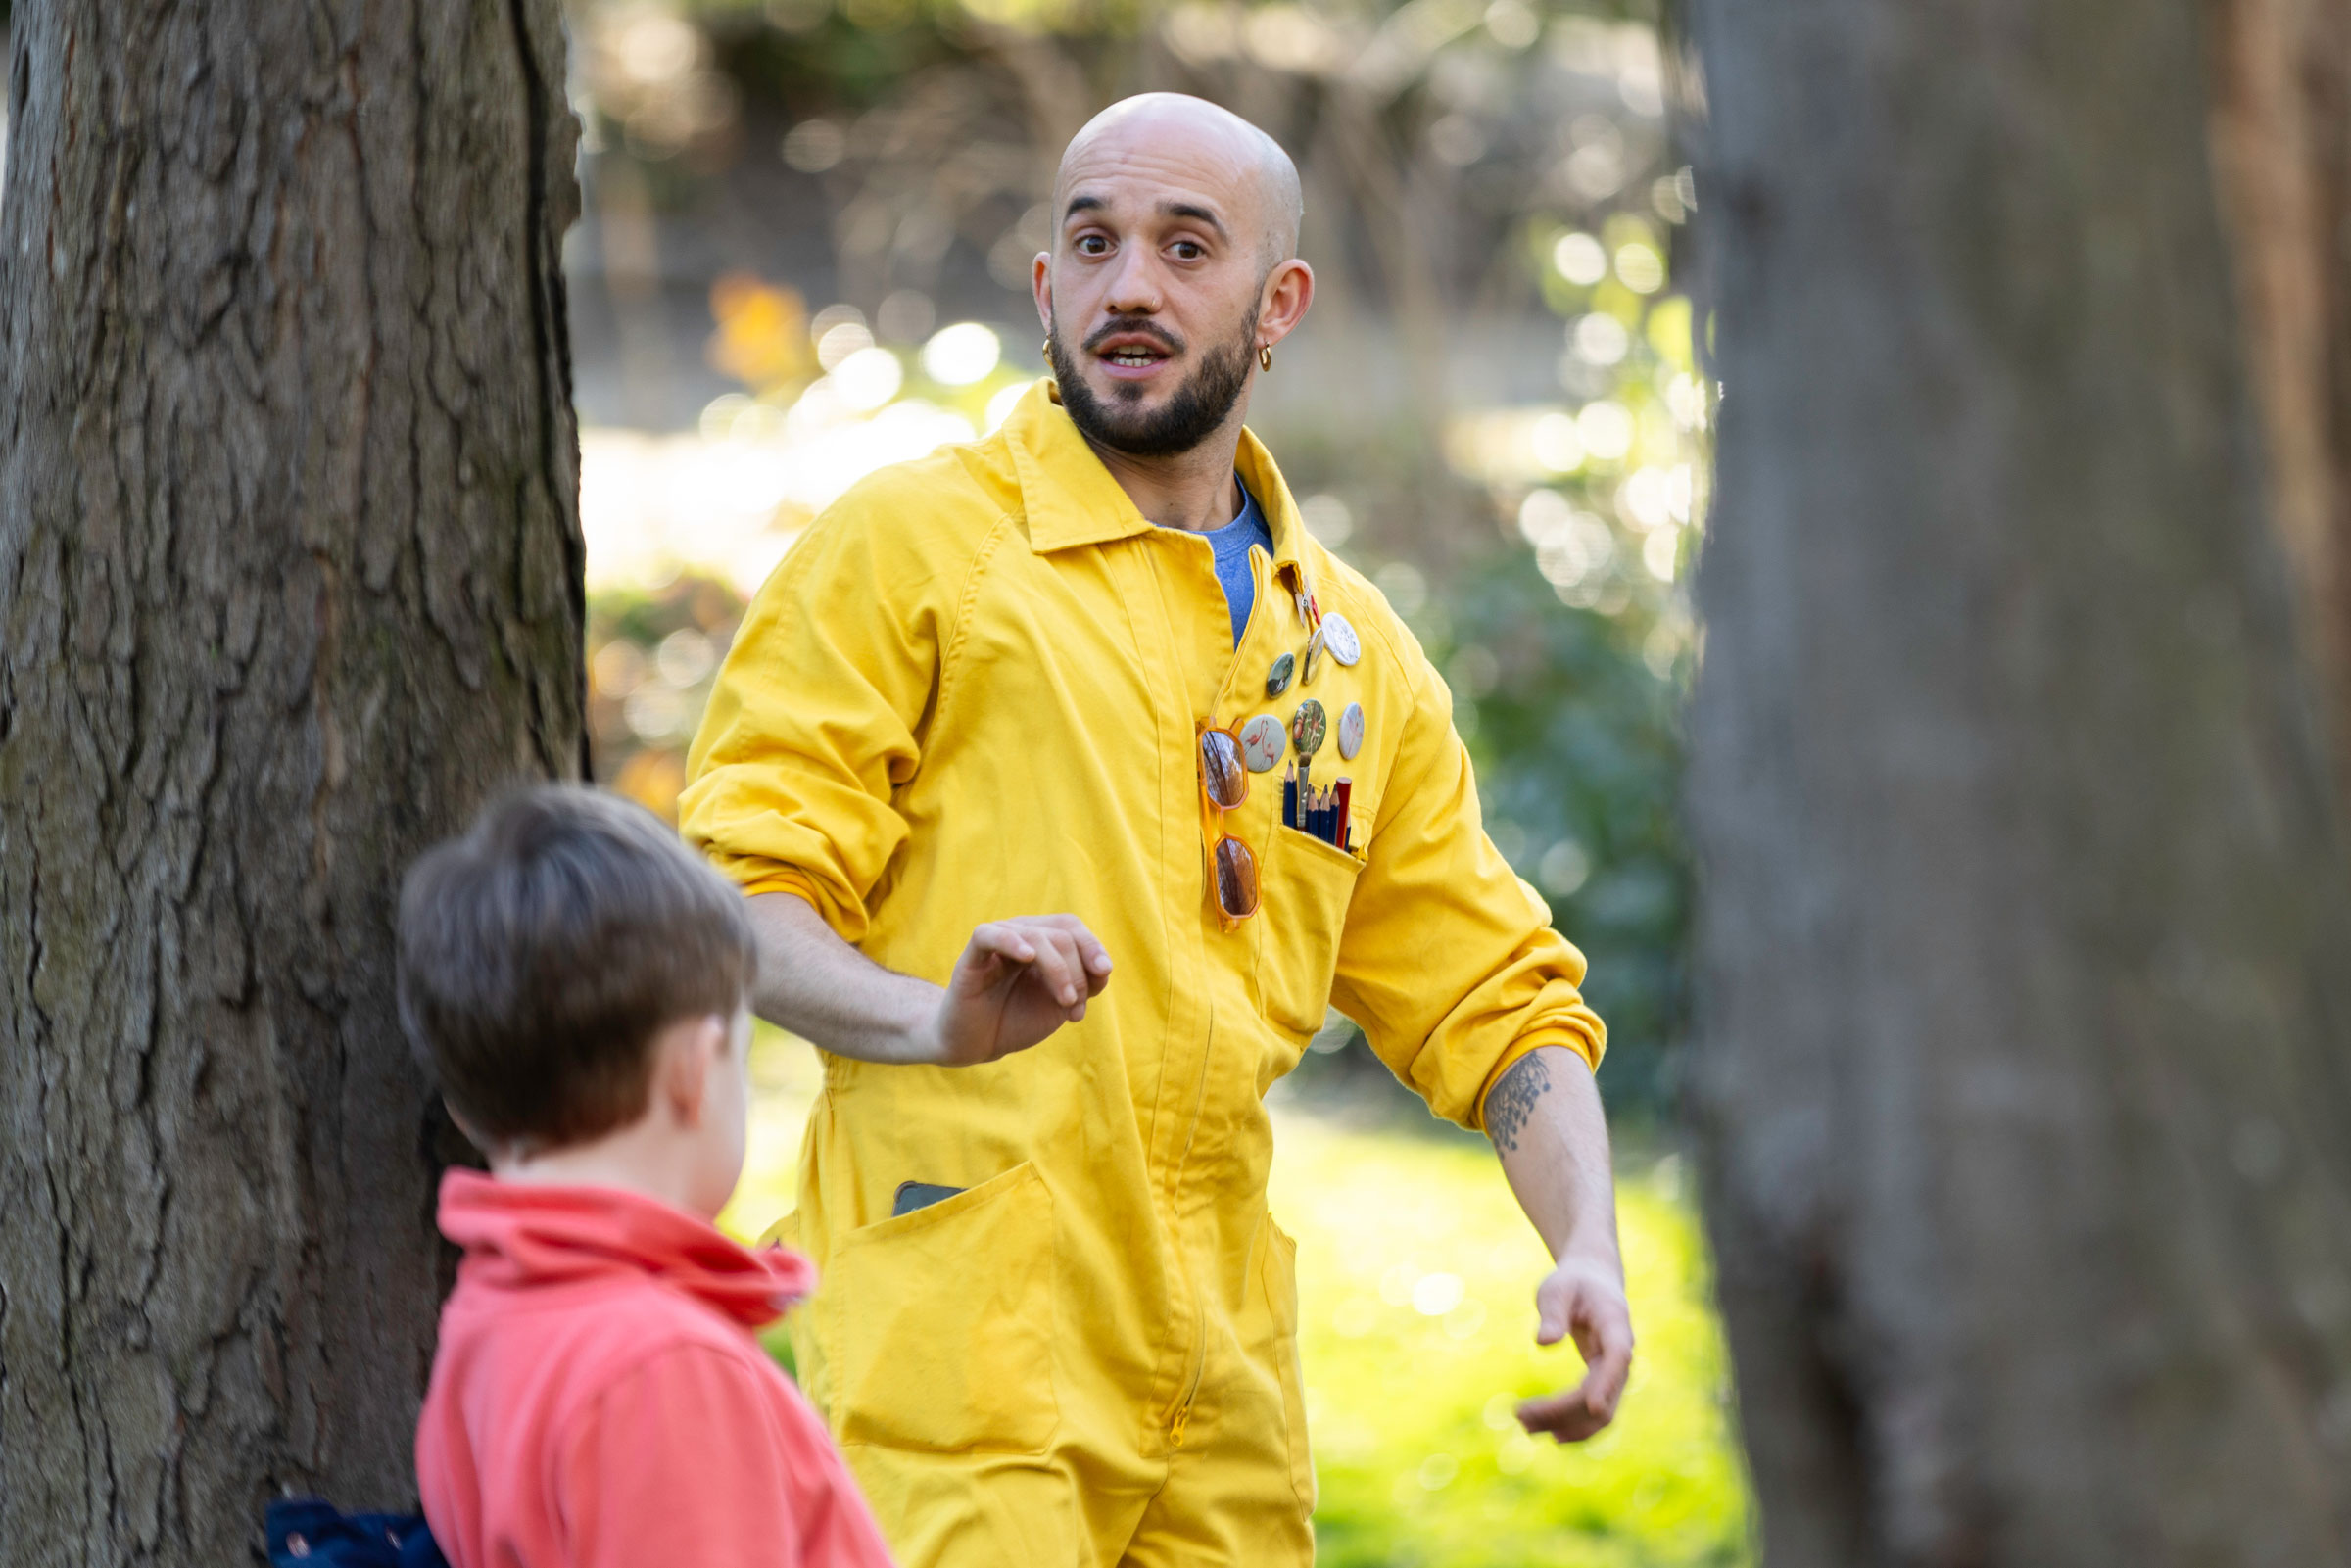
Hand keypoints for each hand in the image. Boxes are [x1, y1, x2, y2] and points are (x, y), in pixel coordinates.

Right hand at [919, 915, 1112, 1065]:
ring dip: (1058, 969)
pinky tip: (1027, 956)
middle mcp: (1019, 936)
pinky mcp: (971, 958)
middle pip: (1059, 934)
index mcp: (1041, 942)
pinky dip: (1010, 941)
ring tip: (1064, 1001)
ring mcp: (995, 945)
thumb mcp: (1060, 1005)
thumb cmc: (1017, 1020)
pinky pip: (988, 935)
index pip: (1071, 927)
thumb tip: (1104, 967)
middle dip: (1077, 970)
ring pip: (1034, 936)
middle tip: (1075, 1006)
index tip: (1103, 972)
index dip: (1091, 945)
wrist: (976, 1044)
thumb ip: (1085, 985)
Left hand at [1514, 1257, 1632, 1441]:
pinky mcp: (1603, 1381)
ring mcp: (1614, 1372)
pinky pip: (1594, 1412)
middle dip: (1564, 1411)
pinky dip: (1574, 1424)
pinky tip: (1549, 1434)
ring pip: (1599, 1412)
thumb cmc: (1572, 1282)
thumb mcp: (1557, 1289)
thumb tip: (1544, 1341)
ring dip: (1565, 1424)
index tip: (1591, 1406)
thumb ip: (1552, 1312)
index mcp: (1615, 1324)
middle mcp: (1620, 1354)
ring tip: (1524, 1424)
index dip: (1607, 1383)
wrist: (1592, 1281)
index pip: (1618, 1357)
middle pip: (1602, 1394)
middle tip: (1520, 1416)